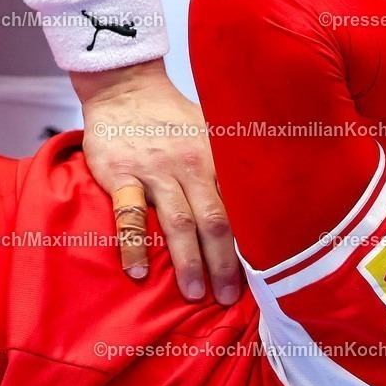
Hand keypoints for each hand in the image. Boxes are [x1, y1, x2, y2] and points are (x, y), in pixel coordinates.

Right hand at [72, 59, 241, 303]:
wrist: (125, 87)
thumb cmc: (173, 117)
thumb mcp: (212, 132)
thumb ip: (231, 166)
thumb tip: (263, 203)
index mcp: (218, 158)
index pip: (241, 207)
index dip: (252, 242)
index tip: (262, 274)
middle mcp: (191, 166)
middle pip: (215, 221)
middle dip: (225, 263)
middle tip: (230, 298)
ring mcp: (156, 171)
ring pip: (179, 222)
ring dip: (189, 262)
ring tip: (196, 293)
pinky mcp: (121, 173)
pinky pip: (128, 214)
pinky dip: (134, 244)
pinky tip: (139, 272)